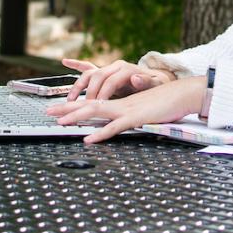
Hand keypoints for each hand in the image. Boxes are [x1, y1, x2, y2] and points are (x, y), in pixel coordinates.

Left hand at [46, 77, 206, 142]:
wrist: (184, 94)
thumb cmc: (168, 103)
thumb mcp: (146, 109)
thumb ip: (133, 115)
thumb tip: (122, 121)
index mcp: (122, 102)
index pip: (93, 101)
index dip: (75, 105)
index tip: (59, 108)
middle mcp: (121, 103)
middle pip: (88, 104)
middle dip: (67, 108)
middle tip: (48, 112)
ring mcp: (128, 109)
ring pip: (96, 111)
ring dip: (76, 117)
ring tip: (60, 123)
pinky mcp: (137, 117)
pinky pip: (115, 126)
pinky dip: (100, 133)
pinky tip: (88, 139)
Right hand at [62, 57, 175, 100]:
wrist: (155, 79)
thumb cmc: (155, 84)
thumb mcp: (155, 85)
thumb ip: (146, 82)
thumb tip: (136, 78)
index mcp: (127, 69)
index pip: (110, 81)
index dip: (103, 94)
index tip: (97, 106)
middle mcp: (116, 66)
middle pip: (97, 77)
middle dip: (89, 93)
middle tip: (84, 107)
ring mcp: (109, 69)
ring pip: (89, 74)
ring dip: (78, 86)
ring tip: (70, 100)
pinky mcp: (104, 73)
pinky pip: (88, 67)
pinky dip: (76, 64)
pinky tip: (65, 62)